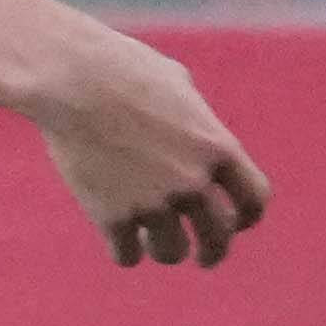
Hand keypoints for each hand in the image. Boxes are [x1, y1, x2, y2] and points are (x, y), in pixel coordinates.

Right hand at [20, 17, 268, 268]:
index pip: (254, 199)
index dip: (247, 217)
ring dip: (165, 250)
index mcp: (218, 147)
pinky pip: (126, 255)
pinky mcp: (111, 215)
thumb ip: (193, 118)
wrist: (71, 81)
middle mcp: (193, 181)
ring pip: (171, 251)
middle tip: (204, 257)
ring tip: (151, 243)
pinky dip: (124, 252)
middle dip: (214, 251)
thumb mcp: (176, 84)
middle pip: (219, 235)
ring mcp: (152, 201)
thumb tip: (189, 131)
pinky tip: (118, 241)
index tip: (236, 225)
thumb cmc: (120, 69)